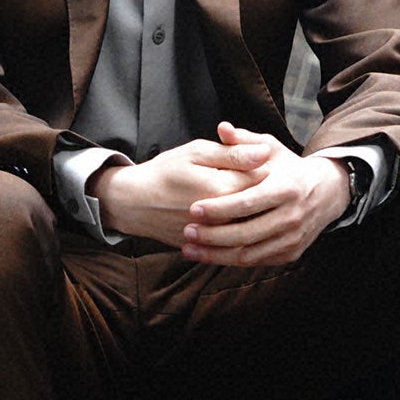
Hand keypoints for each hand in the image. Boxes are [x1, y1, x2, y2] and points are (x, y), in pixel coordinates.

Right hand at [91, 136, 274, 245]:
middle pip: (258, 204)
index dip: (265, 168)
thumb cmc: (165, 171)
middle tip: (250, 178)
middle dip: (261, 191)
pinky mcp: (206, 247)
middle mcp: (222, 217)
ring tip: (240, 195)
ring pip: (247, 224)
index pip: (262, 179)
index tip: (262, 161)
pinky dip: (238, 228)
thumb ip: (233, 154)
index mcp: (223, 188)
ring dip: (252, 212)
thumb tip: (265, 153)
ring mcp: (214, 236)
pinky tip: (234, 215)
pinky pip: (232, 240)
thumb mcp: (198, 152)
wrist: (133, 202)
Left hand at [178, 122, 349, 266]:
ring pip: (249, 253)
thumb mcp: (272, 149)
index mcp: (287, 188)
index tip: (193, 209)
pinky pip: (256, 261)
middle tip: (188, 231)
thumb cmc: (291, 169)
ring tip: (190, 248)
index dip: (219, 208)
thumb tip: (222, 128)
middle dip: (213, 235)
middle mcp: (292, 217)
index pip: (247, 203)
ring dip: (217, 254)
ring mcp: (293, 238)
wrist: (327, 193)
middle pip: (246, 233)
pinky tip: (210, 255)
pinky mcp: (290, 253)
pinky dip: (231, 260)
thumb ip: (245, 141)